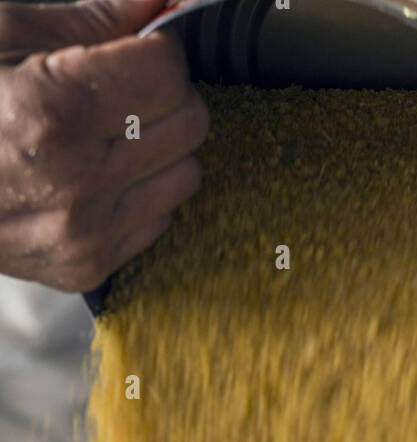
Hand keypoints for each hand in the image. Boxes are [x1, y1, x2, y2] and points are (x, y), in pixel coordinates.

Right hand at [0, 0, 208, 290]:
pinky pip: (159, 219)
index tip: (134, 48)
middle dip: (163, 93)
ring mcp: (84, 234)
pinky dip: (139, 191)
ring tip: (107, 133)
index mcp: (52, 111)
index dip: (155, 49)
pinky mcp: (86, 267)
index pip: (168, 71)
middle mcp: (76, 182)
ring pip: (186, 174)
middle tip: (119, 88)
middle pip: (189, 122)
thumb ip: (88, 19)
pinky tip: (95, 174)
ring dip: (160, 146)